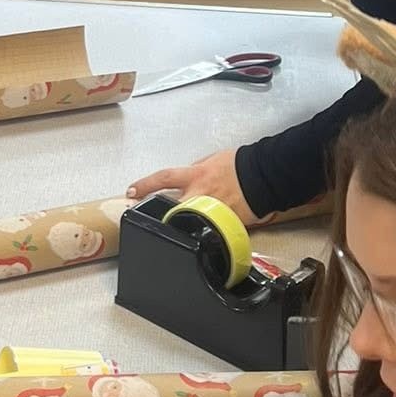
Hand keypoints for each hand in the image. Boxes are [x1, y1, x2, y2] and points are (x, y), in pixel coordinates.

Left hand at [128, 149, 252, 224]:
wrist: (264, 175)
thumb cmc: (241, 164)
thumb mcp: (213, 160)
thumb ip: (196, 169)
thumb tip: (186, 177)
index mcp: (196, 176)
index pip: (164, 179)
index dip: (145, 185)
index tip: (131, 191)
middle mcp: (200, 194)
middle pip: (171, 207)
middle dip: (160, 214)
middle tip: (149, 219)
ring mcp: (212, 211)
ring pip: (189, 222)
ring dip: (183, 226)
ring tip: (182, 230)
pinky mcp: (224, 223)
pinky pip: (211, 230)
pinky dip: (207, 232)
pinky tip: (208, 236)